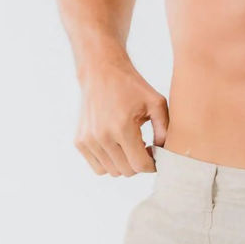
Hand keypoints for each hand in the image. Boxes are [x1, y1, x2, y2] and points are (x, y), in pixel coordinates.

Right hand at [75, 59, 168, 175]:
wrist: (101, 71)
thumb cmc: (132, 87)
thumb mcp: (157, 103)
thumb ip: (165, 131)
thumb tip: (164, 155)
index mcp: (122, 127)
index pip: (140, 166)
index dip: (152, 165)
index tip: (154, 154)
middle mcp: (102, 136)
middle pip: (127, 171)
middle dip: (138, 164)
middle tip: (143, 148)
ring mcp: (88, 140)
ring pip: (112, 172)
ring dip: (124, 164)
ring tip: (129, 146)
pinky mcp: (79, 141)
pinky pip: (98, 168)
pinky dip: (109, 163)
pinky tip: (116, 147)